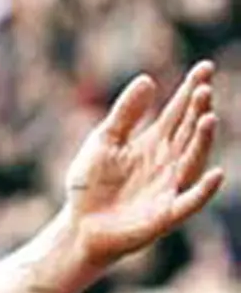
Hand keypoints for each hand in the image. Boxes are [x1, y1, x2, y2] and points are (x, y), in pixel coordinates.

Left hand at [63, 61, 224, 268]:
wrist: (78, 226)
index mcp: (154, 143)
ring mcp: (169, 187)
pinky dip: (203, 190)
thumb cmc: (91, 184)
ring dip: (202, 141)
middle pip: (188, 132)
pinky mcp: (165, 215)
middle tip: (203, 88)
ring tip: (208, 117)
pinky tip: (215, 173)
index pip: (178, 112)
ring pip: (192, 160)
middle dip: (198, 110)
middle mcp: (168, 162)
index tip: (205, 67)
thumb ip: (125, 114)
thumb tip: (148, 79)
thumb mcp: (104, 142)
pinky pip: (189, 202)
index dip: (191, 90)